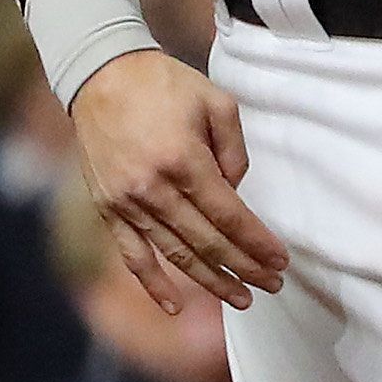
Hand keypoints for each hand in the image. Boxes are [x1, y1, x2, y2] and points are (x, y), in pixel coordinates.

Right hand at [71, 46, 291, 311]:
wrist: (100, 75)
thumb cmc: (164, 85)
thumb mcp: (216, 102)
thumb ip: (235, 152)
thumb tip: (237, 194)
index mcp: (184, 160)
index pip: (230, 216)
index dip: (257, 243)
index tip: (281, 261)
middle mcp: (153, 188)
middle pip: (207, 242)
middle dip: (244, 268)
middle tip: (273, 285)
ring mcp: (126, 203)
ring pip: (175, 255)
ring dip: (211, 281)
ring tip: (242, 299)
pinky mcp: (108, 209)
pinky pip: (132, 255)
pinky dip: (153, 284)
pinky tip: (176, 306)